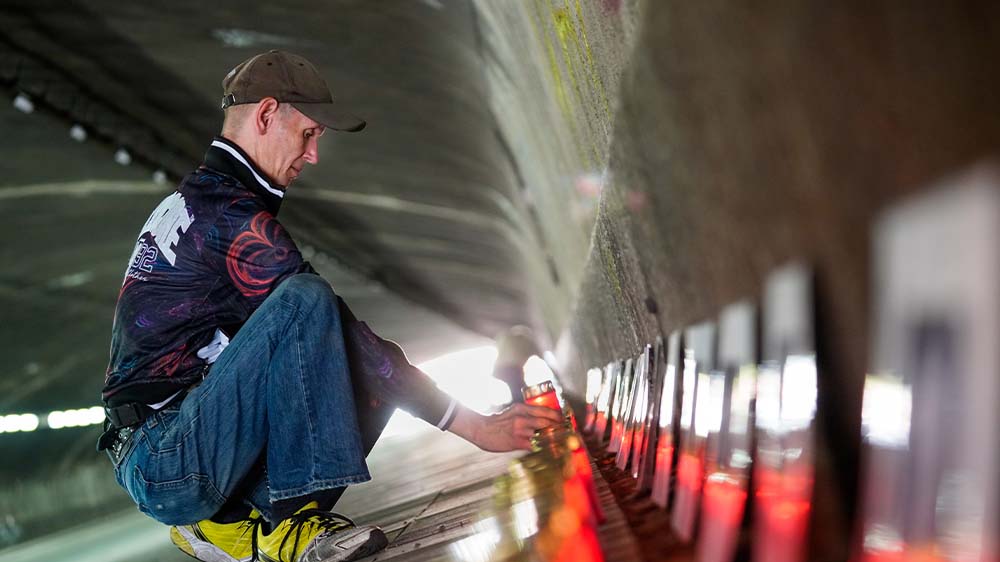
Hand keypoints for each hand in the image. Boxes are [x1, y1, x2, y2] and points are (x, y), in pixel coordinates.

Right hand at [450, 402, 564, 451]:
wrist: (481, 430)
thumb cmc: (497, 422)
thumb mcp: (512, 412)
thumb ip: (525, 415)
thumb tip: (540, 422)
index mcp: (522, 408)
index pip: (545, 410)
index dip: (558, 416)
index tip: (565, 421)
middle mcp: (523, 417)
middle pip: (548, 422)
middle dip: (560, 428)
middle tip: (568, 432)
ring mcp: (520, 430)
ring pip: (543, 434)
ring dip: (555, 439)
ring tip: (564, 443)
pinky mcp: (517, 442)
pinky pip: (535, 446)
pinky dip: (544, 448)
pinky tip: (550, 451)